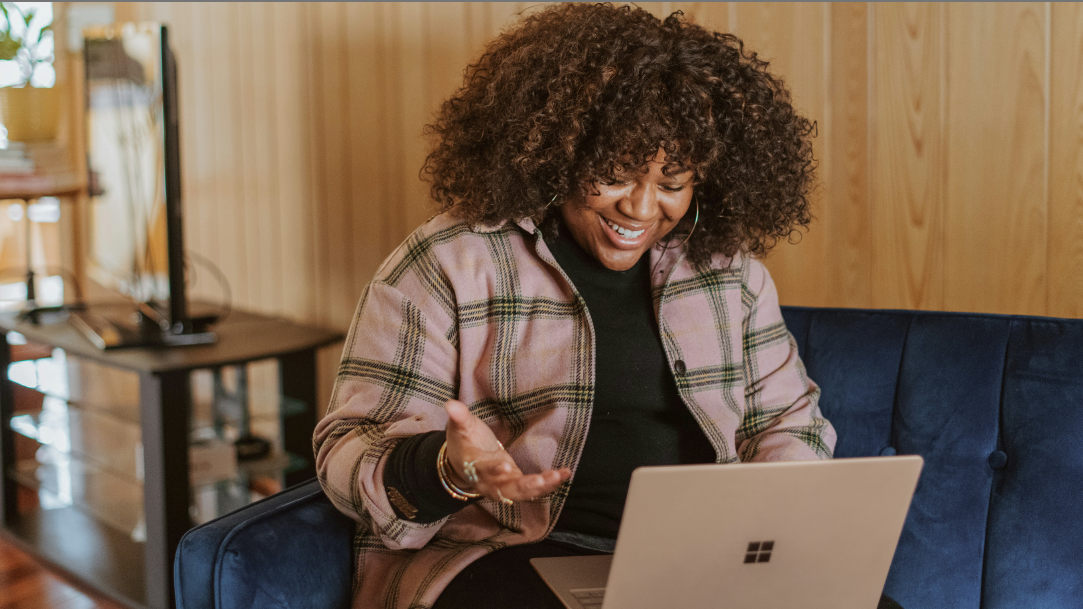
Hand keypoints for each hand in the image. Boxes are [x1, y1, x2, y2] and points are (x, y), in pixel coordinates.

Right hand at [443, 400, 570, 501]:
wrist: (463, 465)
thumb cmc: (464, 443)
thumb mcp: (460, 428)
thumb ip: (459, 417)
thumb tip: (450, 404)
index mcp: (474, 467)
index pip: (483, 470)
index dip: (493, 471)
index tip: (504, 466)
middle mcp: (489, 482)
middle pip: (506, 489)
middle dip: (524, 486)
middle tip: (540, 481)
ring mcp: (504, 486)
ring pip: (522, 492)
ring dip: (541, 487)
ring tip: (558, 476)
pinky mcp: (516, 484)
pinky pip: (533, 489)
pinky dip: (549, 484)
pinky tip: (564, 474)